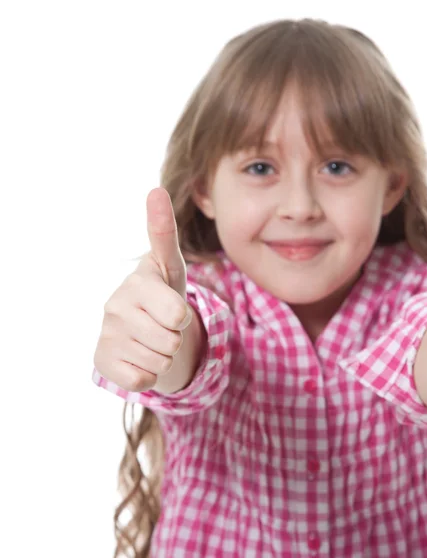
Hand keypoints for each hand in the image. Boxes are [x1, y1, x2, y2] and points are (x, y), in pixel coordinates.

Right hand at [93, 188, 192, 391]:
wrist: (144, 330)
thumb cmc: (163, 295)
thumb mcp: (172, 267)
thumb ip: (164, 232)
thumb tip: (155, 189)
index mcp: (139, 281)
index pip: (176, 311)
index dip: (181, 316)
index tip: (170, 309)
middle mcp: (115, 304)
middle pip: (173, 338)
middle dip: (178, 336)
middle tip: (166, 325)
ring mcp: (107, 334)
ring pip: (161, 360)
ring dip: (166, 355)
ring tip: (154, 338)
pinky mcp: (102, 362)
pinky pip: (143, 380)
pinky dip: (151, 374)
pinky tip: (140, 357)